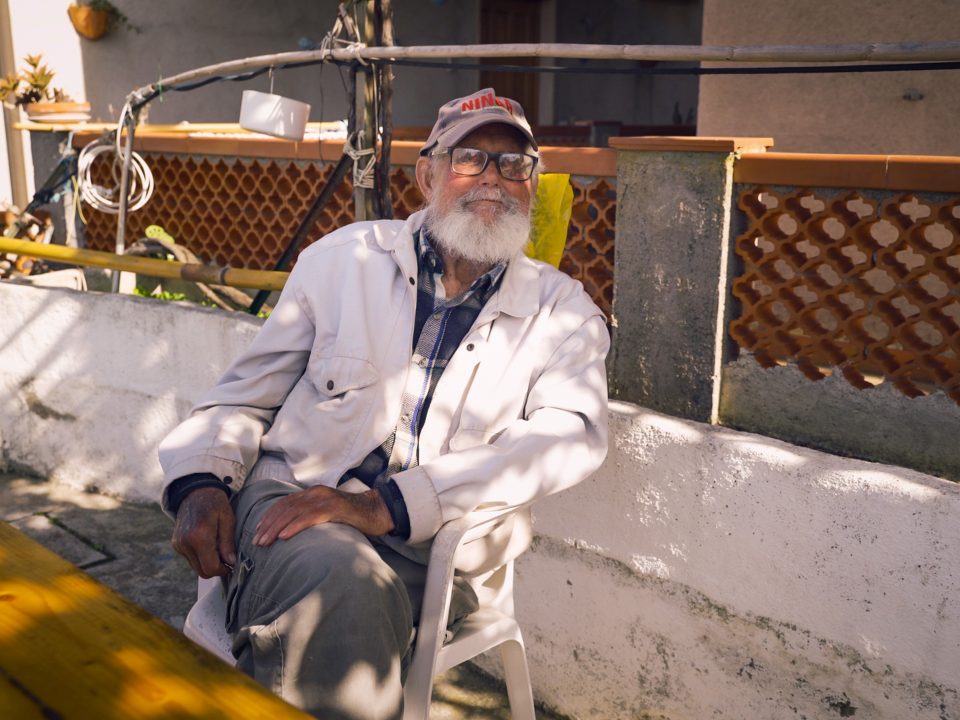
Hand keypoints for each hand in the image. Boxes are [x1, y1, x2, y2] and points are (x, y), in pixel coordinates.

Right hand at [171, 487, 236, 577]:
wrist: (195, 491)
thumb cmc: (215, 503)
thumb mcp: (227, 519)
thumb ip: (228, 543)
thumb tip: (231, 563)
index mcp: (199, 537)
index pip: (210, 568)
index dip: (223, 570)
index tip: (232, 565)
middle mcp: (185, 543)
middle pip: (202, 571)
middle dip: (216, 568)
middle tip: (227, 558)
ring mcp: (178, 545)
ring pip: (196, 567)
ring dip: (208, 562)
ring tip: (218, 547)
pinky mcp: (176, 544)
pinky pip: (191, 559)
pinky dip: (201, 557)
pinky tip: (209, 544)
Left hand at [253, 486, 393, 546]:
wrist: (378, 511)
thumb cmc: (353, 517)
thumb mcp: (327, 514)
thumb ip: (312, 517)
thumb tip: (292, 532)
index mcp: (312, 493)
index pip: (284, 503)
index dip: (269, 517)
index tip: (257, 531)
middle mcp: (316, 493)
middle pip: (285, 508)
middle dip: (268, 525)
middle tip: (257, 541)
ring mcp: (326, 499)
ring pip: (294, 512)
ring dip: (276, 528)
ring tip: (265, 541)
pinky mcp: (335, 508)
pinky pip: (310, 517)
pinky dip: (295, 526)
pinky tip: (284, 536)